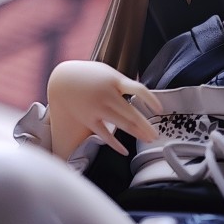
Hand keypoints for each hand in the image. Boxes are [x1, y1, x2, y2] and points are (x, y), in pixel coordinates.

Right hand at [46, 60, 162, 157]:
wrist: (63, 80)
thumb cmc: (89, 75)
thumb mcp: (107, 72)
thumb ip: (122, 83)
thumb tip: (141, 94)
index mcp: (114, 80)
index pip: (138, 90)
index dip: (151, 100)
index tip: (160, 109)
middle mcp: (107, 95)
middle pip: (132, 113)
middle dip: (146, 126)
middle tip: (157, 135)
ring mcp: (97, 108)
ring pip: (122, 125)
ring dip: (137, 133)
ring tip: (149, 139)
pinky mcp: (89, 119)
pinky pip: (104, 135)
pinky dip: (115, 144)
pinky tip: (125, 151)